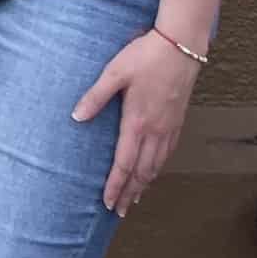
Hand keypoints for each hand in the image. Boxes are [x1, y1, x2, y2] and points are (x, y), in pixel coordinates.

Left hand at [72, 31, 200, 214]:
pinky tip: (154, 171)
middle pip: (141, 172)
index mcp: (137, 122)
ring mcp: (169, 127)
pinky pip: (167, 153)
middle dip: (129, 193)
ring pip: (156, 165)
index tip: (107, 203)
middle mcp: (155, 131)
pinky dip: (158, 169)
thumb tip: (76, 117)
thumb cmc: (145, 56)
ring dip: (144, 184)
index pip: (124, 164)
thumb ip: (95, 96)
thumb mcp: (115, 72)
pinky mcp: (178, 120)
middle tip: (119, 212)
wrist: (180, 46)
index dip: (115, 185)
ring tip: (135, 199)